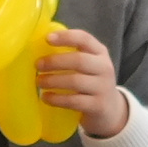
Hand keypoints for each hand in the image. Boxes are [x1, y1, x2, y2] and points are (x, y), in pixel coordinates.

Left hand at [31, 26, 129, 140]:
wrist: (109, 108)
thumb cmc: (90, 81)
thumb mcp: (87, 65)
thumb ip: (70, 55)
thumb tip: (38, 48)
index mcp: (100, 53)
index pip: (85, 39)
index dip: (66, 37)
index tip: (47, 38)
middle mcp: (104, 68)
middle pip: (79, 60)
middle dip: (55, 62)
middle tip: (38, 65)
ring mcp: (103, 87)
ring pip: (75, 81)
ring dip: (53, 81)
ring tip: (39, 81)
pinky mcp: (98, 106)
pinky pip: (74, 101)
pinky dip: (57, 99)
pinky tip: (45, 97)